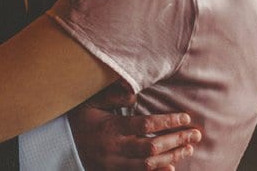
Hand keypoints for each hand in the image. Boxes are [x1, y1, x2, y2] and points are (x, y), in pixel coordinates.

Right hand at [69, 82, 199, 170]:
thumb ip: (113, 97)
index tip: (185, 118)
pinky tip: (172, 168)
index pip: (146, 125)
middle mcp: (115, 148)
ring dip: (172, 157)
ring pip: (149, 165)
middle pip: (152, 147)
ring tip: (189, 148)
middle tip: (195, 134)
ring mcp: (115, 164)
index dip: (168, 122)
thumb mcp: (91, 101)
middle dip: (176, 141)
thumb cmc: (79, 118)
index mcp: (111, 128)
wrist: (61, 143)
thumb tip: (134, 93)